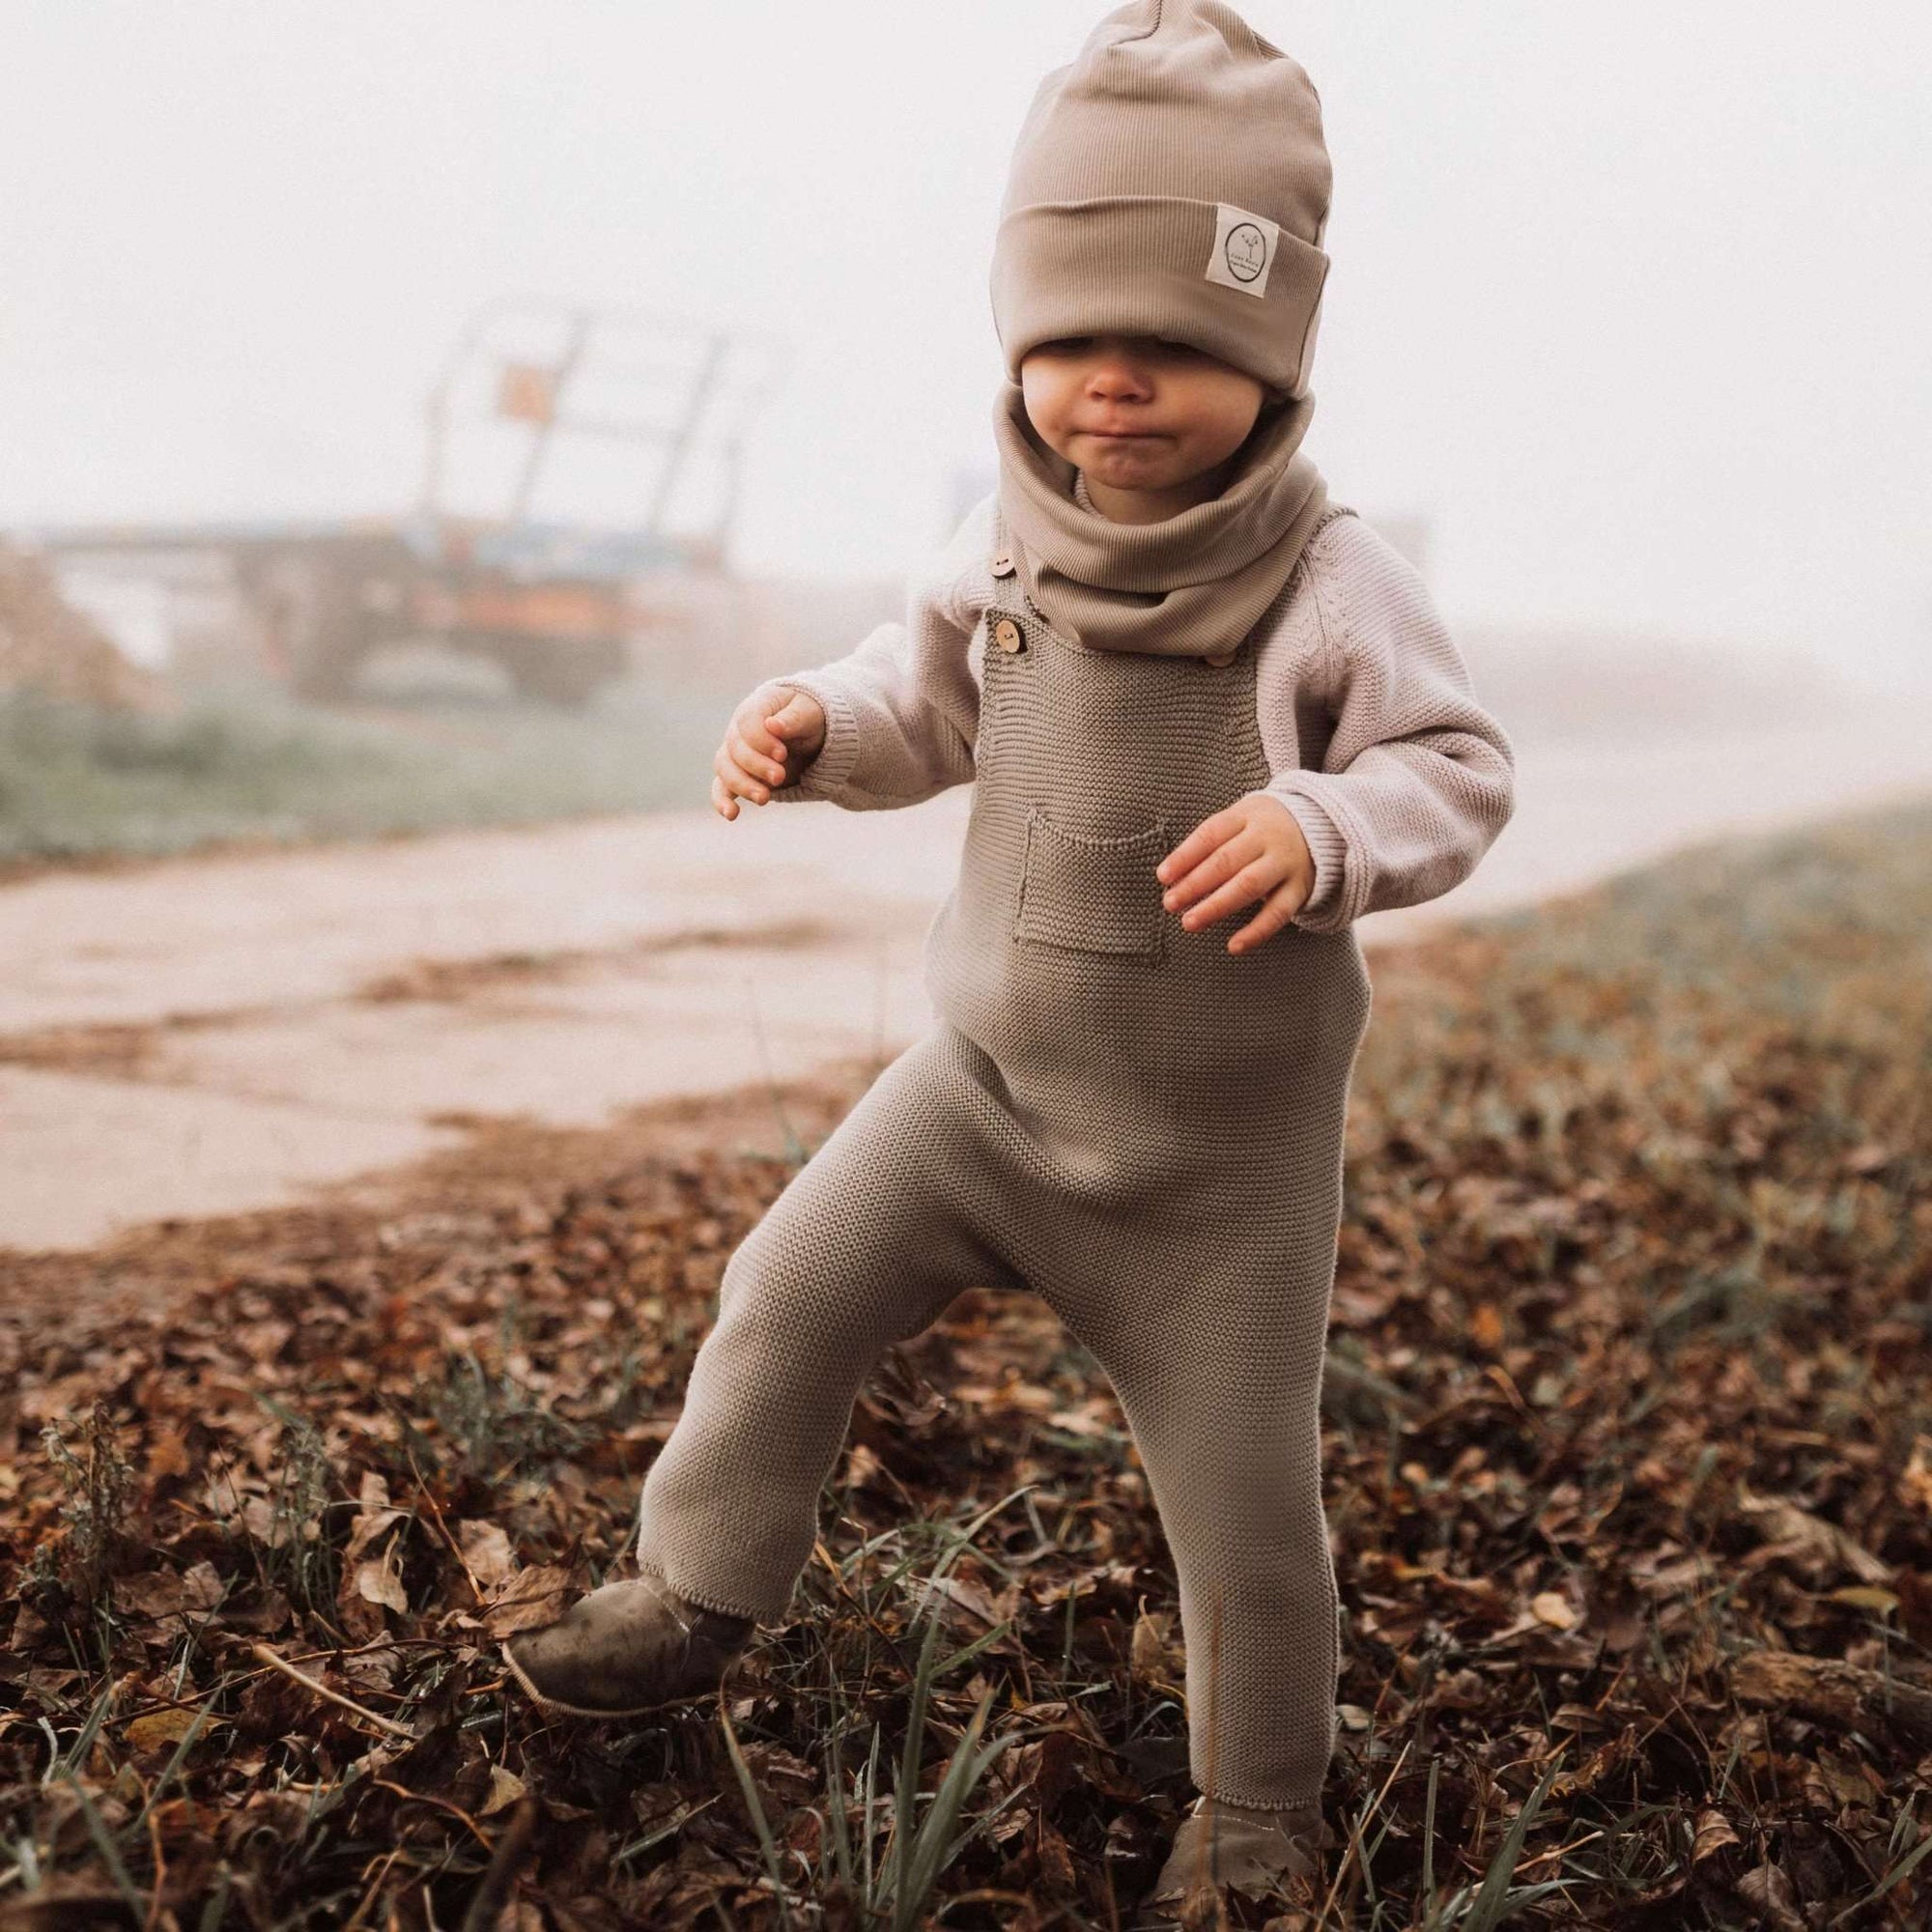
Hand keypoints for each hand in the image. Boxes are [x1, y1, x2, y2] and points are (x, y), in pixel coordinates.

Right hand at [712, 684, 827, 818]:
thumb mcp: (809, 713)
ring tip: (764, 799)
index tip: (782, 754)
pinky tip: (731, 815)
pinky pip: (721, 788)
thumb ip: (793, 719)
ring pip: (726, 770)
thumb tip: (773, 725)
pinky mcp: (738, 776)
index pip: (746, 722)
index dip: (761, 740)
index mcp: (755, 708)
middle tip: (780, 776)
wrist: (810, 734)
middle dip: (756, 766)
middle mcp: (738, 730)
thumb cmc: (809, 717)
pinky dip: (722, 801)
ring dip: (743, 785)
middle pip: (735, 748)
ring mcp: (735, 754)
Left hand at [1156, 792, 1314, 953]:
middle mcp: (1267, 837)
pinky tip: (1233, 946)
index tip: (1163, 877)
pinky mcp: (1300, 888)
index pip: (1211, 834)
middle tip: (1169, 903)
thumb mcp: (1238, 821)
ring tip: (1189, 923)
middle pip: (1227, 861)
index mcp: (1246, 815)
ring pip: (1249, 886)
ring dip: (1216, 907)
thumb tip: (1172, 879)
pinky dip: (1256, 931)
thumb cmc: (1260, 829)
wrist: (1319, 826)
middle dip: (1195, 884)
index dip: (1185, 856)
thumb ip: (1208, 846)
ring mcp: (1285, 863)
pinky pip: (1278, 913)